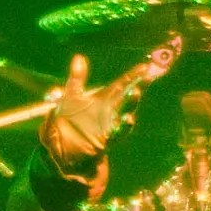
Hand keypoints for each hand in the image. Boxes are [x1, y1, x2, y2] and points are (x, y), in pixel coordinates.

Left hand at [39, 45, 177, 172]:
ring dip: (130, 104)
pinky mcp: (104, 140)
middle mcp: (109, 112)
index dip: (133, 75)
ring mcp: (109, 126)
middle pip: (127, 96)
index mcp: (102, 100)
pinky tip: (128, 118)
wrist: (62, 152)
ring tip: (136, 92)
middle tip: (148, 75)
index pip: (121, 84)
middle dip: (138, 85)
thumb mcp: (69, 99)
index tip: (146, 66)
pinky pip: (117, 133)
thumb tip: (79, 58)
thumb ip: (77, 79)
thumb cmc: (67, 125)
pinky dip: (123, 126)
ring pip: (124, 113)